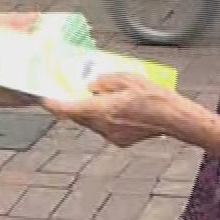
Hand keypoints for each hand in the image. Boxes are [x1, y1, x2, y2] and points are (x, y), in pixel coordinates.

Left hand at [43, 72, 195, 147]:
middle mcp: (103, 126)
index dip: (53, 104)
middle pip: (78, 116)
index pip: (69, 109)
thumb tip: (91, 84)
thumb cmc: (155, 97)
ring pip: (90, 122)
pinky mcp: (119, 141)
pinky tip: (113, 107)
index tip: (44, 98)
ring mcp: (111, 136)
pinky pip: (102, 128)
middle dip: (72, 104)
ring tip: (96, 96)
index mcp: (103, 110)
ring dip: (88, 110)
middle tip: (69, 91)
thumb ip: (105, 80)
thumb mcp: (129, 78)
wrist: (175, 119)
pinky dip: (102, 117)